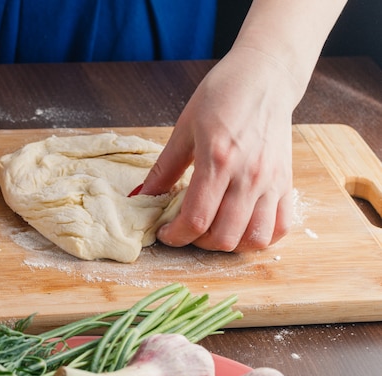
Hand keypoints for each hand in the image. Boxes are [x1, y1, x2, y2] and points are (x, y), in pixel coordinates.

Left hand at [140, 48, 295, 251]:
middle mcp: (249, 175)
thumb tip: (142, 196)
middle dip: (198, 242)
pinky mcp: (287, 182)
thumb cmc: (222, 95)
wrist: (265, 77)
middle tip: (186, 229)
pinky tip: (241, 226)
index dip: (176, 235)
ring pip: (255, 239)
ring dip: (230, 244)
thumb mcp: (184, 128)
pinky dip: (260, 237)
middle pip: (225, 237)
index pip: (197, 219)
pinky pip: (281, 227)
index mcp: (218, 160)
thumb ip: (164, 168)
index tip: (164, 232)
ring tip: (213, 230)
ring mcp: (272, 181)